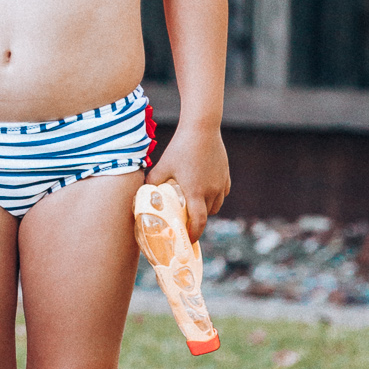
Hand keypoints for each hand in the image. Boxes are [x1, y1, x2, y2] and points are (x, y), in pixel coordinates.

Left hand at [149, 125, 229, 240]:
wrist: (202, 129)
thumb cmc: (181, 147)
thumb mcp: (163, 166)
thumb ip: (153, 181)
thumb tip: (143, 192)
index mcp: (195, 192)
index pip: (199, 222)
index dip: (194, 234)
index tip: (189, 239)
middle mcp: (211, 191)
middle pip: (206, 215)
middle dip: (197, 221)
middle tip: (185, 220)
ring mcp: (220, 183)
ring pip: (216, 205)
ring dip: (207, 209)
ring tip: (195, 205)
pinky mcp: (225, 175)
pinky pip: (222, 193)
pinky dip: (215, 196)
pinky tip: (205, 191)